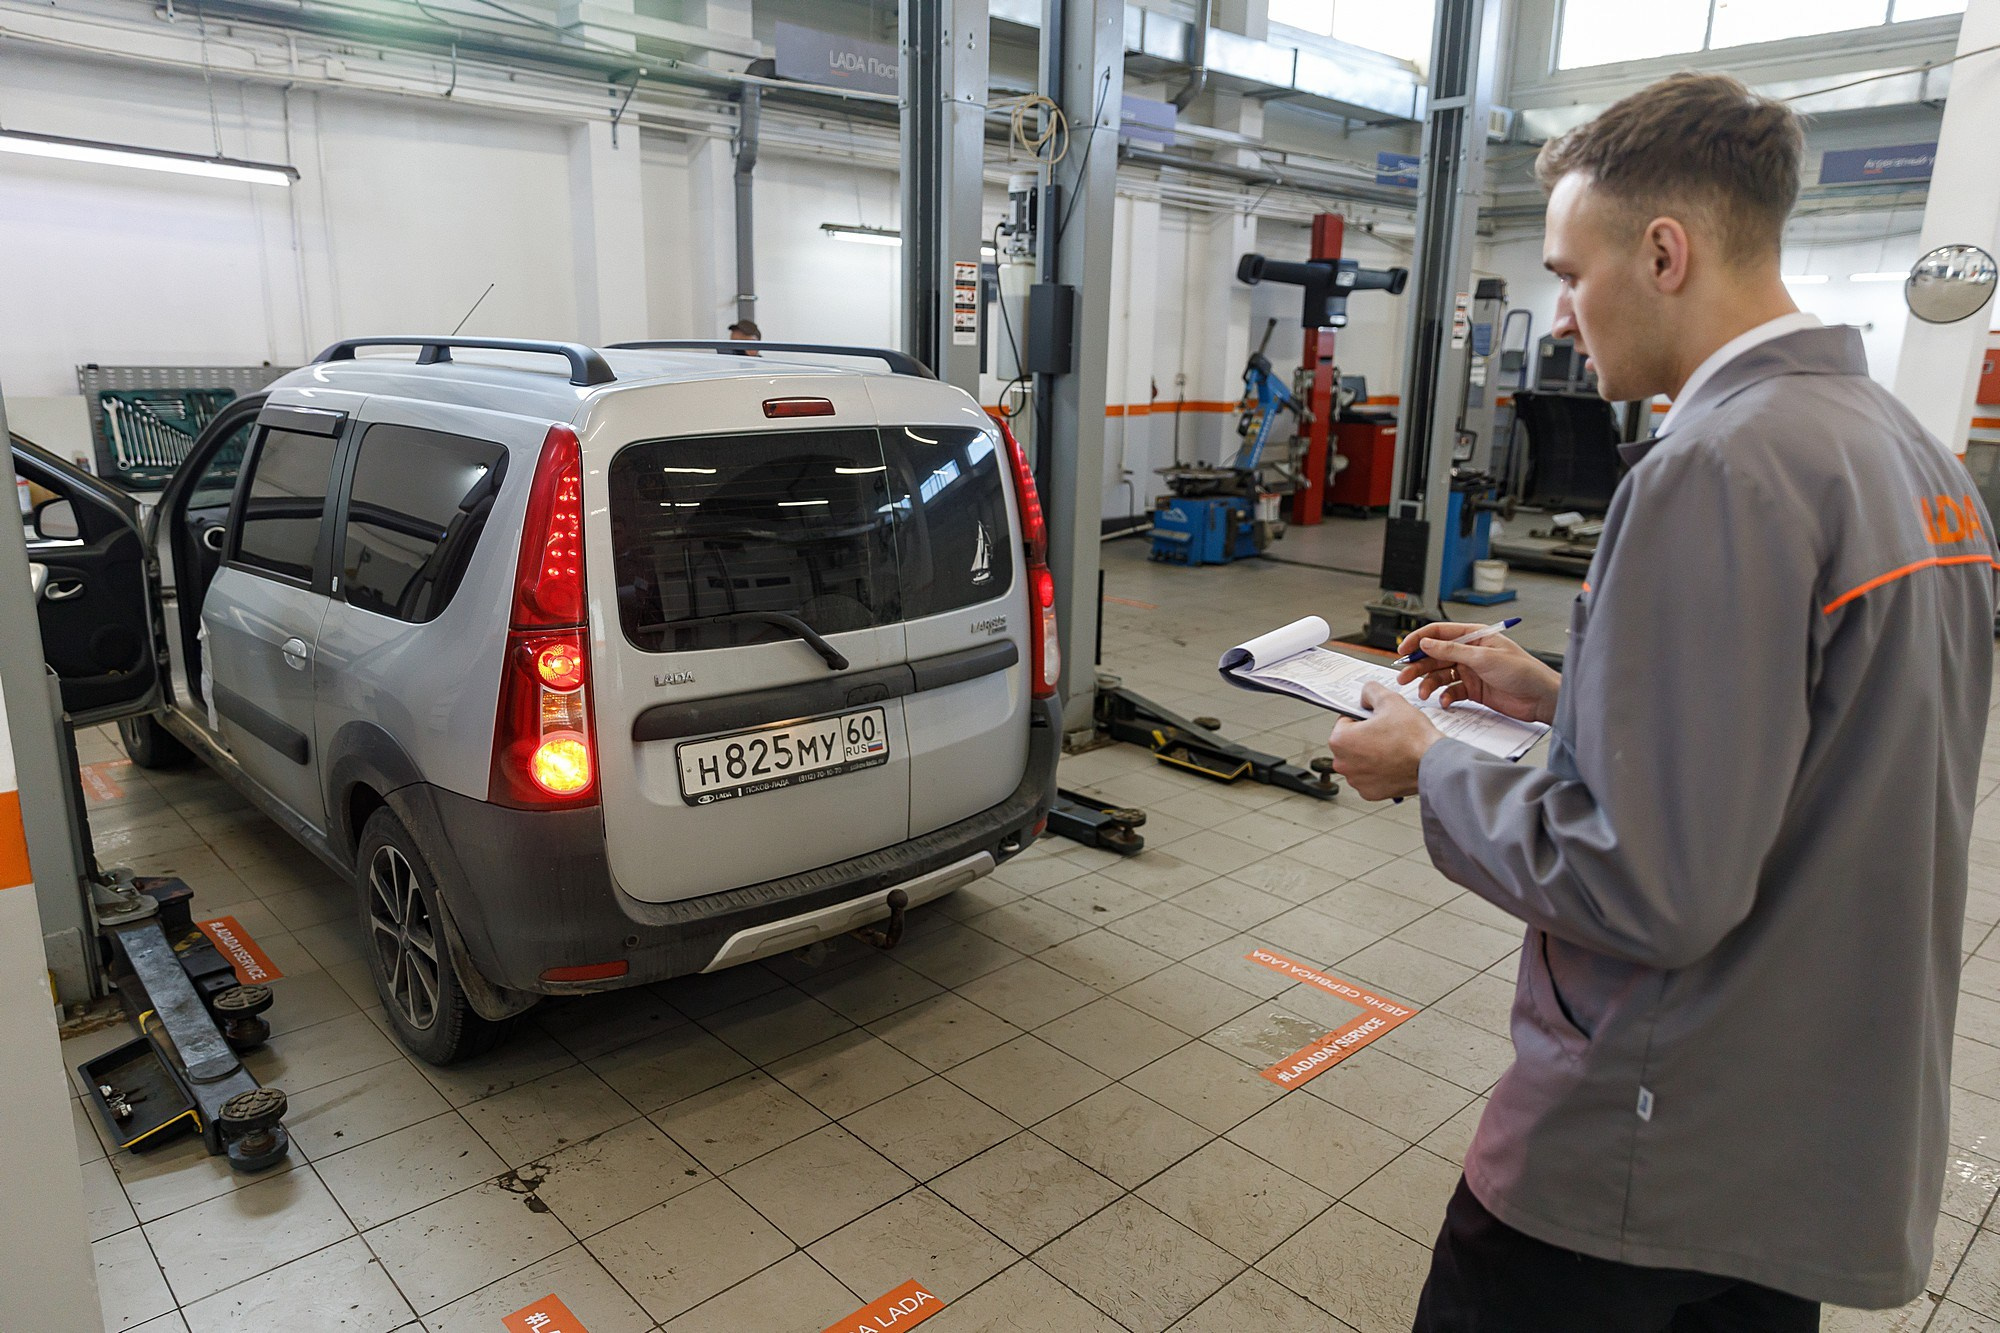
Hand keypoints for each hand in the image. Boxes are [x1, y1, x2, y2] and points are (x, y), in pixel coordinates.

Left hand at [1327, 683, 1443, 801]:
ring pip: (1360, 761)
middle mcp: (1343, 764)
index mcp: (1340, 740)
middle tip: (1387, 732)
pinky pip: (1371, 777)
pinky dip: (1380, 770)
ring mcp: (1357, 780)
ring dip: (1372, 754)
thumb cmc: (1413, 738)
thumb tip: (1366, 694)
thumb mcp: (1390, 700)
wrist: (1433, 763)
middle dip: (1366, 736)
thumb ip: (1371, 691)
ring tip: (1393, 747)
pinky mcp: (1370, 793)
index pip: (1345, 721)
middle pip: (1351, 742)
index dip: (1363, 717)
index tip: (1376, 720)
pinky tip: (1394, 762)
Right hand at [1395, 623, 1560, 724]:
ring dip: (1428, 683)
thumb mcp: (1485, 657)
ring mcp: (1471, 671)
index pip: (1439, 633)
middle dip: (1418, 666)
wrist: (1541, 698)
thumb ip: (1453, 650)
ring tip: (1422, 692)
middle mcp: (1470, 652)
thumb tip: (1427, 642)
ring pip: (1440, 675)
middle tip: (1404, 677)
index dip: (1418, 640)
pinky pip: (1451, 691)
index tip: (1403, 650)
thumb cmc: (1524, 672)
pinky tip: (1444, 701)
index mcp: (1474, 636)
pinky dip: (1445, 696)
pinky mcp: (1474, 690)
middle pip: (1435, 655)